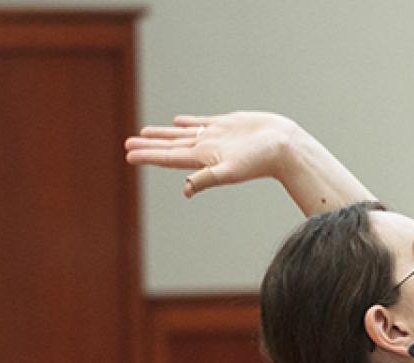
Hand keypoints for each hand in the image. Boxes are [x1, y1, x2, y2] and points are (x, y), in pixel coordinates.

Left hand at [125, 112, 304, 197]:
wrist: (286, 146)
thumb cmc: (261, 161)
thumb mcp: (231, 170)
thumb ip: (208, 178)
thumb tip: (186, 189)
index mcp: (203, 159)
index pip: (168, 157)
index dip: (147, 155)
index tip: (128, 155)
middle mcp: (206, 149)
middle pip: (170, 146)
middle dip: (149, 145)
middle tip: (128, 143)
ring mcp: (215, 137)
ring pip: (182, 134)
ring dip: (163, 134)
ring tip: (144, 132)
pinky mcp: (227, 125)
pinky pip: (201, 123)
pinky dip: (187, 122)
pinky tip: (178, 121)